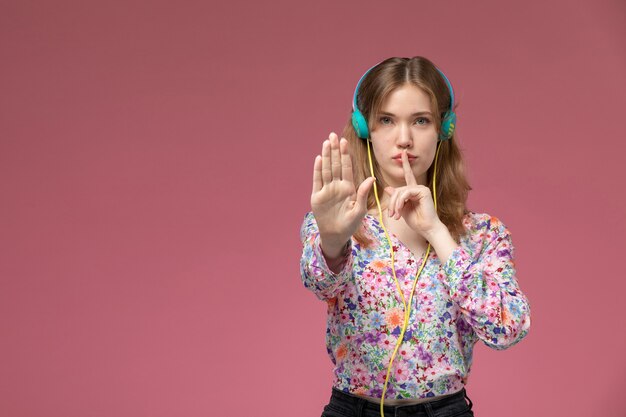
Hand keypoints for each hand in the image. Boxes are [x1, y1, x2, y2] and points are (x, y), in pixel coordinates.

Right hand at [311, 132, 375, 249]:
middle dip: (335, 150)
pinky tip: (319, 159)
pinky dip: (318, 170)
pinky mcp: (317, 196)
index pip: (346, 167)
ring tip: (326, 143)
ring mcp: (326, 190)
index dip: (345, 155)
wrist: (336, 235)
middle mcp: (337, 186)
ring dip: (326, 156)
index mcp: (348, 187)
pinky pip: (317, 180)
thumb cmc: (350, 224)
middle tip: (333, 135)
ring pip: (326, 169)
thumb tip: (371, 178)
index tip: (344, 142)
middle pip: (335, 165)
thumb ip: (363, 194)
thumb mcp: (360, 210)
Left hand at [384, 150, 441, 236]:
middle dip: (392, 202)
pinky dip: (400, 201)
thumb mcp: (401, 209)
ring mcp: (422, 188)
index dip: (406, 164)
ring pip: (400, 191)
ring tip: (396, 215)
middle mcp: (418, 188)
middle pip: (398, 189)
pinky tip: (400, 210)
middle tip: (391, 215)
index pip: (408, 175)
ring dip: (395, 204)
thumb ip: (395, 198)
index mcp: (413, 191)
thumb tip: (387, 187)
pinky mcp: (423, 191)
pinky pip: (406, 193)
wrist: (427, 229)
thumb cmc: (416, 221)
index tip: (403, 153)